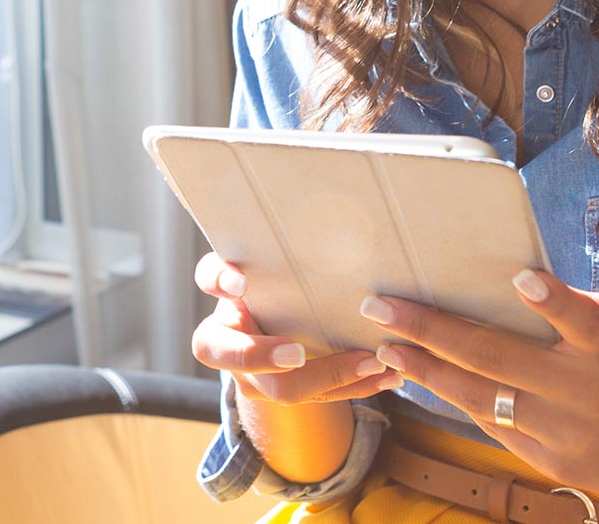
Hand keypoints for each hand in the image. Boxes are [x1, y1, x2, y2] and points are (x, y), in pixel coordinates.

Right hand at [191, 251, 401, 403]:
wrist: (281, 322)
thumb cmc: (279, 280)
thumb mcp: (271, 263)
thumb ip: (280, 244)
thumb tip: (326, 200)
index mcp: (223, 307)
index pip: (208, 285)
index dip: (219, 285)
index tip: (241, 282)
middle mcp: (232, 346)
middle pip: (237, 360)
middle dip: (265, 358)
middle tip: (296, 354)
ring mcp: (258, 377)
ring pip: (284, 389)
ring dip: (332, 376)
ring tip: (374, 360)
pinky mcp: (292, 392)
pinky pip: (323, 398)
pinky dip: (358, 386)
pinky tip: (390, 376)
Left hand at [359, 269, 598, 512]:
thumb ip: (588, 311)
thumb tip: (529, 286)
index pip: (580, 319)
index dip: (552, 300)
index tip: (521, 279)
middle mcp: (586, 392)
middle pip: (498, 357)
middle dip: (431, 329)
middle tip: (381, 307)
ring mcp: (567, 433)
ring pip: (481, 399)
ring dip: (427, 372)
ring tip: (388, 350)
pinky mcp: (557, 465)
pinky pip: (497, 428)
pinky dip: (460, 402)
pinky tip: (427, 381)